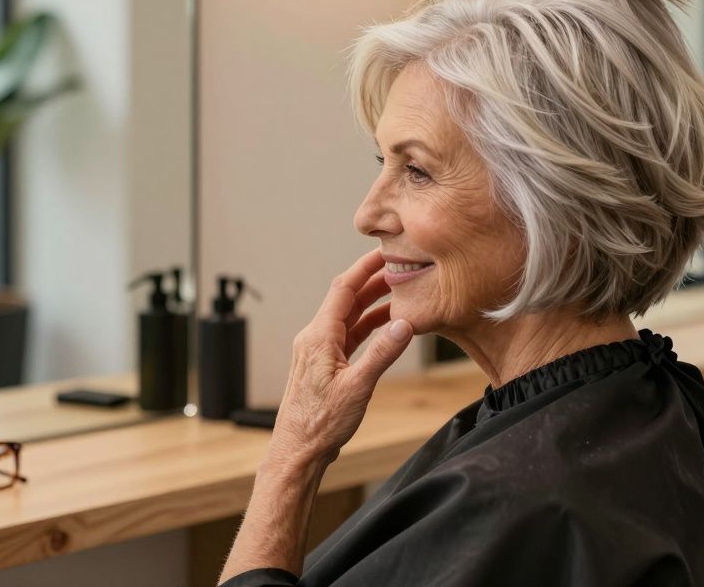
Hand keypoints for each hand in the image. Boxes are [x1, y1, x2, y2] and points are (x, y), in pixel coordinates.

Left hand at [266, 249, 413, 470]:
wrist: (298, 451)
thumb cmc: (321, 423)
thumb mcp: (358, 388)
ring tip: (400, 293)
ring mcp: (318, 351)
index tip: (385, 253)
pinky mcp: (323, 365)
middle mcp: (314, 338)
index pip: (343, 289)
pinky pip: (347, 336)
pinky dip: (367, 327)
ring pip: (348, 318)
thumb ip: (382, 354)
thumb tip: (405, 323)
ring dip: (372, 304)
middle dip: (373, 282)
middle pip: (346, 299)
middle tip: (400, 269)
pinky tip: (386, 326)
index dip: (364, 268)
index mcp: (319, 337)